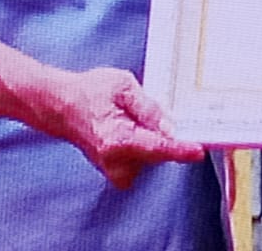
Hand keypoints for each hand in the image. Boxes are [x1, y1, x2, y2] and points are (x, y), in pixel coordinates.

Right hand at [50, 67, 204, 189]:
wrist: (63, 108)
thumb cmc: (91, 92)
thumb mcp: (122, 86)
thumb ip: (148, 108)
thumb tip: (171, 127)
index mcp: (118, 139)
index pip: (158, 147)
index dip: (181, 149)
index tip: (199, 150)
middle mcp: (117, 162)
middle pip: (159, 151)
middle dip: (162, 132)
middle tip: (142, 111)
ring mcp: (117, 171)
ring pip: (153, 155)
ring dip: (150, 137)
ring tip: (127, 118)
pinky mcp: (119, 174)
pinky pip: (144, 159)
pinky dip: (141, 145)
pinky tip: (125, 130)